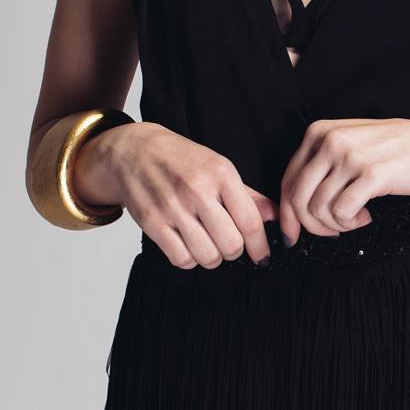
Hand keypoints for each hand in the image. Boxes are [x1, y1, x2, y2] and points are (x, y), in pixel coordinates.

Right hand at [79, 122, 277, 268]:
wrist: (135, 151)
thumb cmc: (181, 159)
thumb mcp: (218, 166)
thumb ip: (247, 194)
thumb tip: (274, 215)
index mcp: (221, 173)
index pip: (250, 221)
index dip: (260, 245)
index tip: (263, 255)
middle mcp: (198, 190)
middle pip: (231, 244)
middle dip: (235, 251)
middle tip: (231, 244)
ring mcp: (173, 208)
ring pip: (207, 256)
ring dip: (213, 257)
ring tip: (210, 244)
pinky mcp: (153, 223)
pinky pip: (181, 259)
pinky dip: (190, 259)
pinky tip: (190, 245)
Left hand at [278, 117, 409, 246]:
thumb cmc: (389, 151)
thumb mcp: (347, 146)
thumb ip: (318, 168)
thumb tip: (288, 211)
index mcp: (319, 131)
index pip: (288, 181)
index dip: (287, 215)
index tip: (293, 235)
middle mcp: (331, 140)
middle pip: (298, 198)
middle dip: (312, 225)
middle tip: (333, 230)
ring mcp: (351, 156)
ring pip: (318, 209)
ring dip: (336, 225)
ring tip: (356, 218)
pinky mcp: (371, 174)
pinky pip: (342, 213)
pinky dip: (350, 223)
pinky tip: (366, 216)